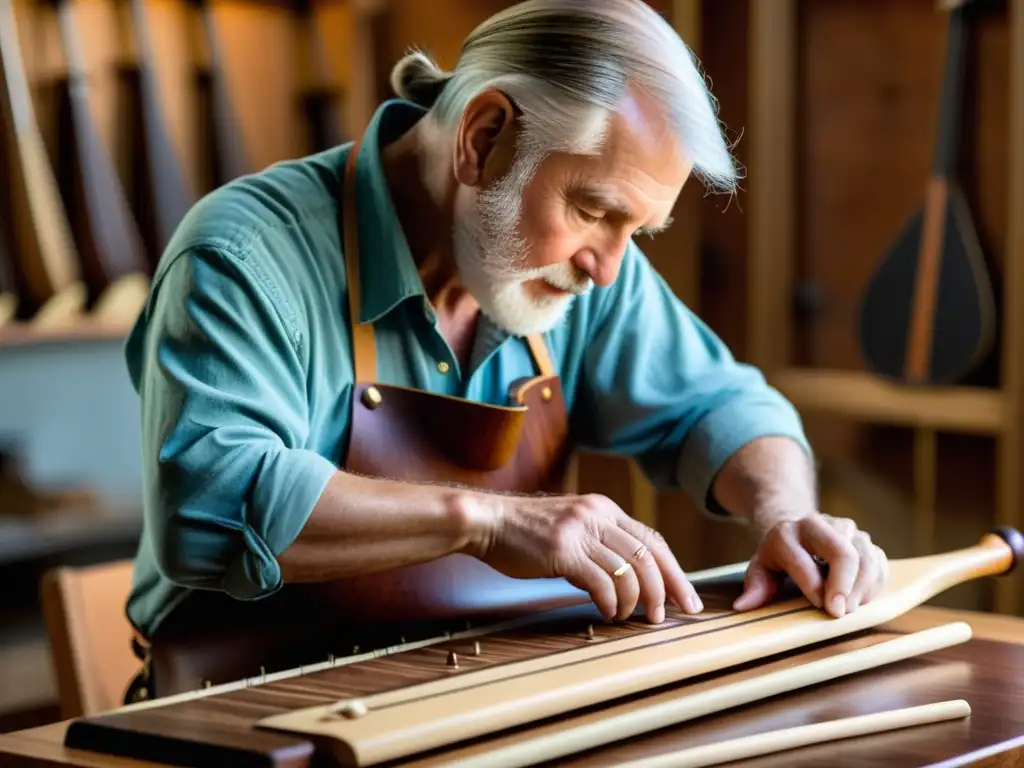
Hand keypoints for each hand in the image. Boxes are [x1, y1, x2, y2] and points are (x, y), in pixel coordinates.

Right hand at [472, 493, 702, 622]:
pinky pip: (602, 583)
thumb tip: (630, 576)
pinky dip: (611, 604)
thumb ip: (599, 541)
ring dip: (635, 601)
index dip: (674, 571)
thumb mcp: (572, 525)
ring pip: (629, 571)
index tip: (685, 597)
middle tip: (665, 616)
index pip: (652, 540)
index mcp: (604, 508)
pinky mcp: (562, 552)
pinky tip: (607, 613)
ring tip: (629, 617)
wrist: (488, 521)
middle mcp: (597, 515)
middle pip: (648, 556)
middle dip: (665, 590)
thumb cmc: (526, 530)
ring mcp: (580, 532)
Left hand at [733, 513, 889, 617]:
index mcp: (786, 531)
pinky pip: (879, 561)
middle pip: (842, 552)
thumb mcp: (761, 567)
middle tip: (840, 613)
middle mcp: (818, 524)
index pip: (801, 558)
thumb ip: (755, 586)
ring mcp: (845, 529)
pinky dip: (875, 584)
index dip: (812, 584)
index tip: (821, 607)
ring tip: (851, 609)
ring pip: (865, 556)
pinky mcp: (865, 540)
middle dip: (843, 584)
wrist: (800, 532)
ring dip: (862, 588)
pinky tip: (861, 599)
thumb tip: (742, 606)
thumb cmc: (779, 557)